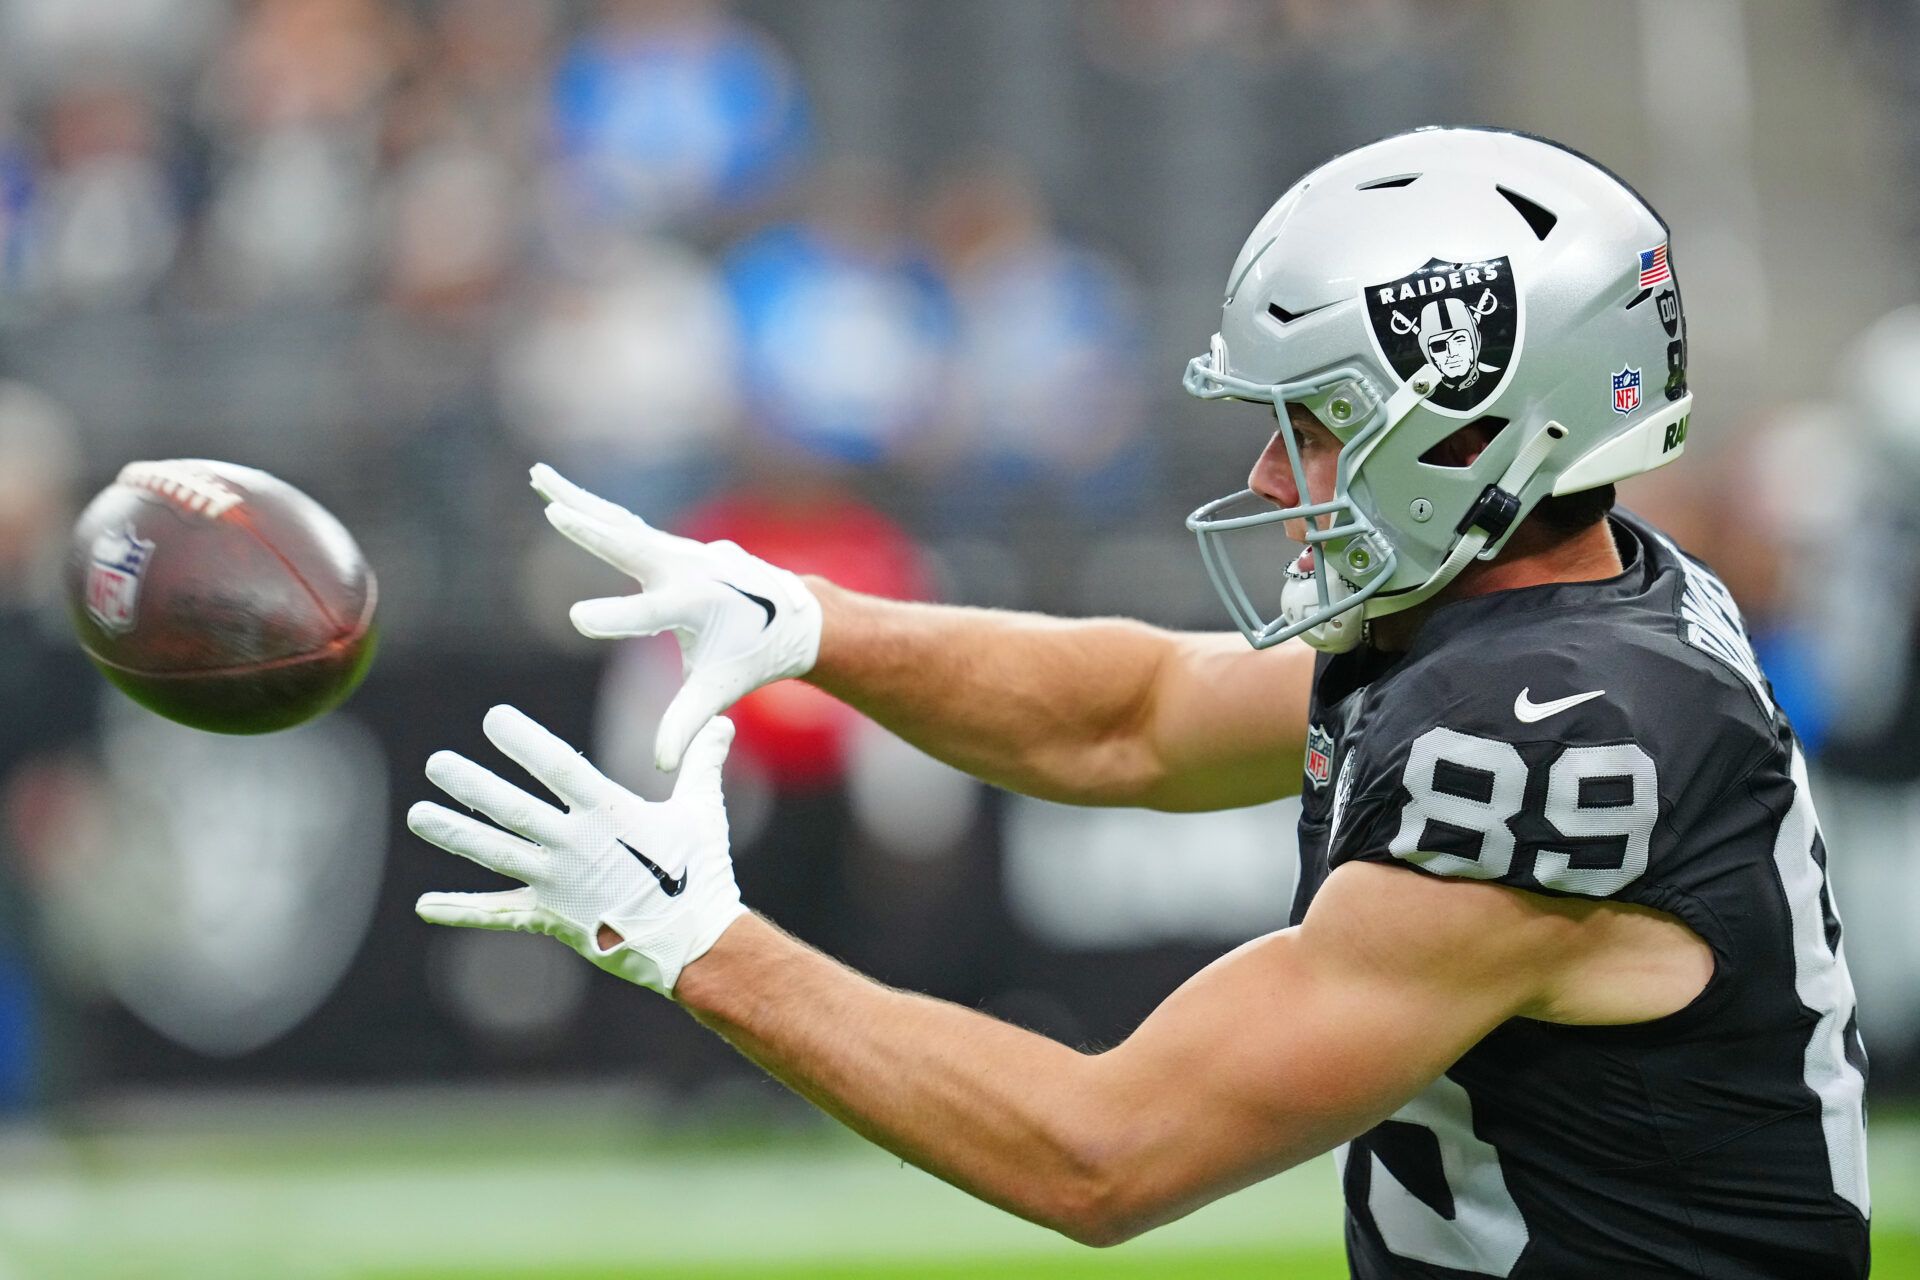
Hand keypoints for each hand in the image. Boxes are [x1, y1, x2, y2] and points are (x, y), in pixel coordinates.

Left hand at [409, 705, 745, 996]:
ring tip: (417, 815)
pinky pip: (500, 914)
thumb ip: (701, 763)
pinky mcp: (551, 918)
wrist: (696, 943)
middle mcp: (575, 846)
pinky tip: (424, 905)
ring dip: (454, 834)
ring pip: (496, 854)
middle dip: (472, 785)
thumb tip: (722, 721)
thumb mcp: (702, 811)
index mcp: (609, 814)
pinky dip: (462, 910)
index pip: (558, 767)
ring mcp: (558, 883)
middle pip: (512, 810)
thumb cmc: (701, 873)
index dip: (524, 742)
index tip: (493, 718)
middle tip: (435, 763)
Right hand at [531, 464, 822, 771]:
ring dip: (578, 499)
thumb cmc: (750, 655)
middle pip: (631, 548)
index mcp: (696, 606)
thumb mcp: (718, 688)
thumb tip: (662, 766)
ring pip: (619, 523)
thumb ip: (688, 723)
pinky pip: (622, 522)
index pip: (648, 614)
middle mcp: (686, 569)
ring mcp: (677, 549)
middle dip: (595, 534)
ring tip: (538, 477)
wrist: (790, 614)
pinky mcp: (667, 544)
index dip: (616, 618)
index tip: (578, 619)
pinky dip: (590, 505)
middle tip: (556, 512)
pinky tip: (555, 487)